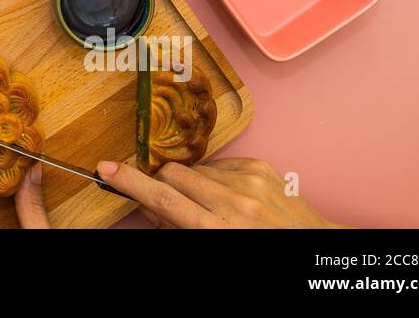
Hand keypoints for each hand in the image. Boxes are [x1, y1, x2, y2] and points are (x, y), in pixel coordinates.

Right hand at [97, 157, 343, 227]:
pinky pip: (220, 164)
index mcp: (217, 231)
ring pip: (195, 168)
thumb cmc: (258, 255)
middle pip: (173, 175)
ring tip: (213, 205)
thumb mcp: (212, 250)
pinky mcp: (261, 166)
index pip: (162, 198)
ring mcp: (250, 181)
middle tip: (168, 199)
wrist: (312, 249)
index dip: (130, 182)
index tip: (106, 168)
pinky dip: (217, 178)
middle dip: (162, 183)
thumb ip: (175, 228)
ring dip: (193, 184)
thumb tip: (145, 204)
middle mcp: (234, 203)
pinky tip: (231, 197)